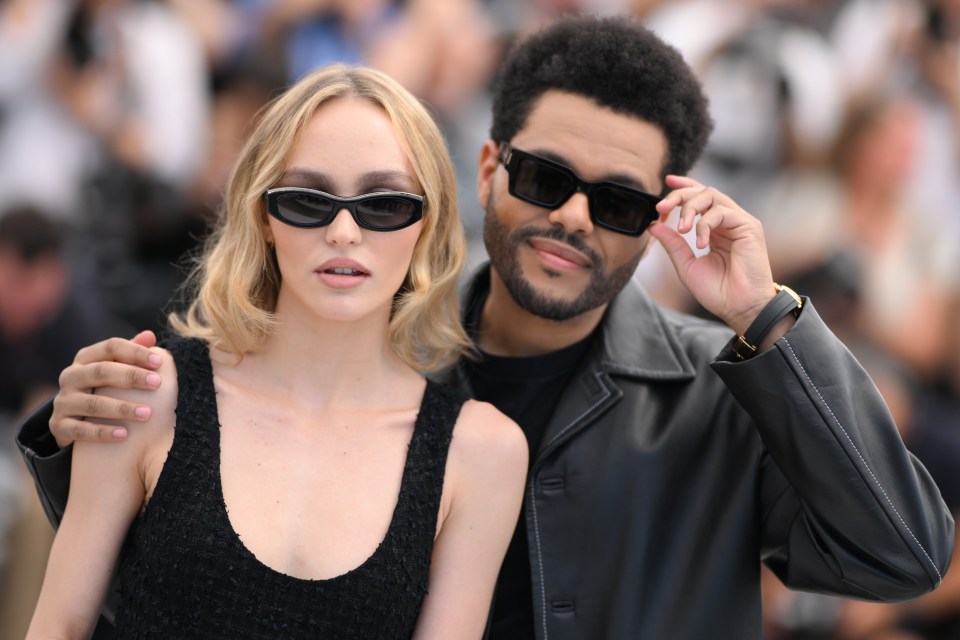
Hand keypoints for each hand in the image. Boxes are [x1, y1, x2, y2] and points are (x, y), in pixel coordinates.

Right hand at [51, 330, 161, 447]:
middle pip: (101, 372)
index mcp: (86, 358)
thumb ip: (131, 351)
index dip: (136, 352)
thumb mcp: (114, 368)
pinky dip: (102, 432)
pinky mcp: (58, 425)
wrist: (71, 420)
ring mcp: (63, 401)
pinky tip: (124, 435)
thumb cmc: (102, 388)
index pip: (111, 347)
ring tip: (147, 414)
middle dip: (131, 376)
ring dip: (121, 408)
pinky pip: (80, 429)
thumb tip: (150, 335)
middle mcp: (71, 376)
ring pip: (92, 403)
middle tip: (157, 384)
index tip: (160, 363)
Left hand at [648, 175, 776, 335]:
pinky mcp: (749, 226)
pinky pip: (722, 212)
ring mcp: (740, 222)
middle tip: (661, 208)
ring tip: (680, 229)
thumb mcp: (686, 265)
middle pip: (704, 192)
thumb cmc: (718, 292)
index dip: (684, 186)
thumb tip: (654, 225)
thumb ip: (672, 244)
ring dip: (690, 208)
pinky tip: (701, 243)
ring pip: (712, 196)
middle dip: (679, 195)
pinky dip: (705, 224)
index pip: (701, 198)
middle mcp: (729, 222)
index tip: (667, 182)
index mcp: (716, 229)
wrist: (740, 308)